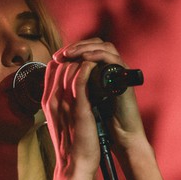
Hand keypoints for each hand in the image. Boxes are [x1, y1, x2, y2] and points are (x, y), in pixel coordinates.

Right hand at [42, 44, 100, 175]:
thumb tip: (70, 88)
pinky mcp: (78, 109)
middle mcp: (51, 100)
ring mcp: (63, 104)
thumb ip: (63, 101)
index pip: (51, 69)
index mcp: (47, 101)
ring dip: (82, 61)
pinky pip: (79, 81)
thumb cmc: (72, 142)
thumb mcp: (62, 118)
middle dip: (73, 57)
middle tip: (88, 58)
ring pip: (68, 69)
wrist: (75, 164)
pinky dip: (87, 70)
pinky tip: (94, 67)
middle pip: (58, 65)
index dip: (64, 59)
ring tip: (94, 62)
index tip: (78, 60)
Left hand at [52, 39, 147, 156]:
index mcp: (101, 72)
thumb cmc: (104, 123)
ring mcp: (119, 72)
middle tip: (62, 54)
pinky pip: (113, 59)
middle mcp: (111, 68)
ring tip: (70, 54)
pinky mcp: (124, 78)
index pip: (87, 49)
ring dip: (85, 47)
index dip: (71, 50)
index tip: (56, 58)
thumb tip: (57, 79)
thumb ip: (76, 88)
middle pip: (96, 43)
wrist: (122, 136)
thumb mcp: (84, 101)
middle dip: (76, 46)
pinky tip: (85, 59)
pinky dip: (98, 55)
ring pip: (104, 47)